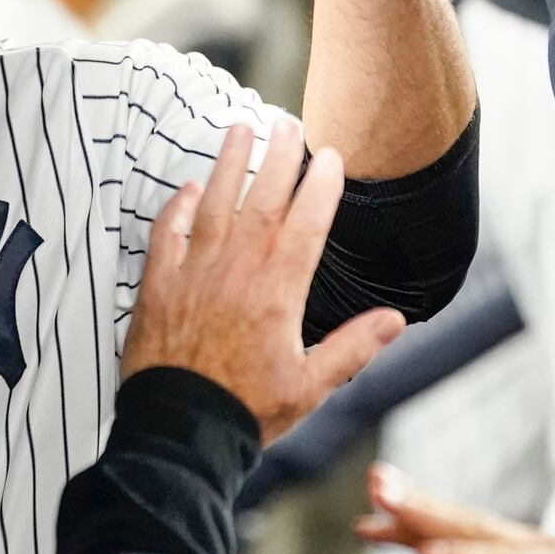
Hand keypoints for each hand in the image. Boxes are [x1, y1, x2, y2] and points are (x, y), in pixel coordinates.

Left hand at [119, 121, 405, 442]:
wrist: (180, 431)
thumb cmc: (248, 412)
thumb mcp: (311, 387)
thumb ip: (353, 347)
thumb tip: (396, 319)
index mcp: (278, 293)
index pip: (306, 224)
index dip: (321, 187)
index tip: (332, 157)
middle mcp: (236, 272)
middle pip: (261, 201)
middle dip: (278, 157)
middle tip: (288, 122)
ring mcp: (194, 274)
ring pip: (214, 205)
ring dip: (228, 163)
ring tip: (240, 127)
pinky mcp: (158, 286)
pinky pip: (167, 233)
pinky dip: (178, 206)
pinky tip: (190, 186)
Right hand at [357, 465, 554, 553]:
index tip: (426, 551)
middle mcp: (550, 552)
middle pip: (480, 528)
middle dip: (428, 511)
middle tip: (378, 486)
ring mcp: (535, 548)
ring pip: (468, 524)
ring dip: (417, 507)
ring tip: (369, 490)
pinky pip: (467, 535)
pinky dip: (424, 525)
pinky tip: (381, 526)